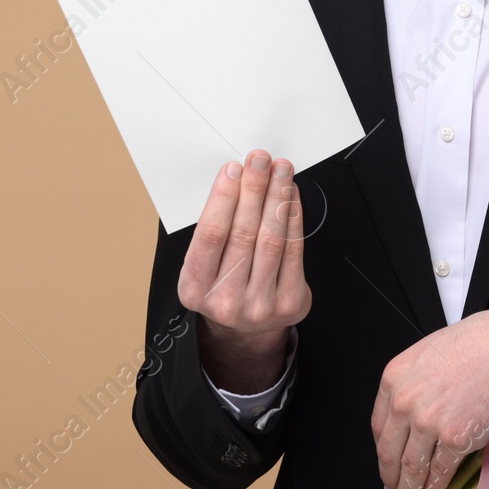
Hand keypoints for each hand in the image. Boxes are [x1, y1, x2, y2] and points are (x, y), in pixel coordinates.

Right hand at [177, 150, 310, 392]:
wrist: (245, 329)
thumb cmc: (222, 284)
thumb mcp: (202, 264)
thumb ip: (214, 229)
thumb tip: (235, 179)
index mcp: (194, 289)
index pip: (210, 235)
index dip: (223, 198)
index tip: (233, 169)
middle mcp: (225, 301)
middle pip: (243, 233)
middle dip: (254, 189)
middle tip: (260, 160)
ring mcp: (260, 306)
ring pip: (272, 239)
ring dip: (277, 197)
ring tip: (280, 170)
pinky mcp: (290, 303)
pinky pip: (294, 250)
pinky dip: (293, 217)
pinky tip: (291, 195)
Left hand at [372, 295, 488, 488]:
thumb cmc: (478, 343)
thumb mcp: (428, 354)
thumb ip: (414, 383)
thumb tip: (414, 413)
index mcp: (394, 378)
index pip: (379, 426)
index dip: (382, 451)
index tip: (386, 463)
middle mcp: (405, 402)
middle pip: (390, 452)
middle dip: (390, 478)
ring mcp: (429, 423)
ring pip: (412, 467)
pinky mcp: (455, 439)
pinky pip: (440, 471)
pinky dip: (435, 487)